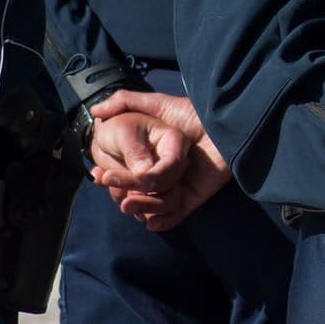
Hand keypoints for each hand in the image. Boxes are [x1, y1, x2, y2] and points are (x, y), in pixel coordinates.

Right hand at [88, 91, 231, 231]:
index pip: (126, 173)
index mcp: (152, 156)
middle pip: (136, 193)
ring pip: (151, 207)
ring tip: (129, 203)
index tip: (98, 174)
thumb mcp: (158, 104)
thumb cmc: (194, 114)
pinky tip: (151, 219)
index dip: (112, 176)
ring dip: (140, 208)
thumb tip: (96, 109)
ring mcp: (177, 187)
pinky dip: (161, 222)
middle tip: (115, 190)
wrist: (227, 127)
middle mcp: (163, 173)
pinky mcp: (192, 199)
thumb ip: (127, 101)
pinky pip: (173, 218)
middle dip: (123, 194)